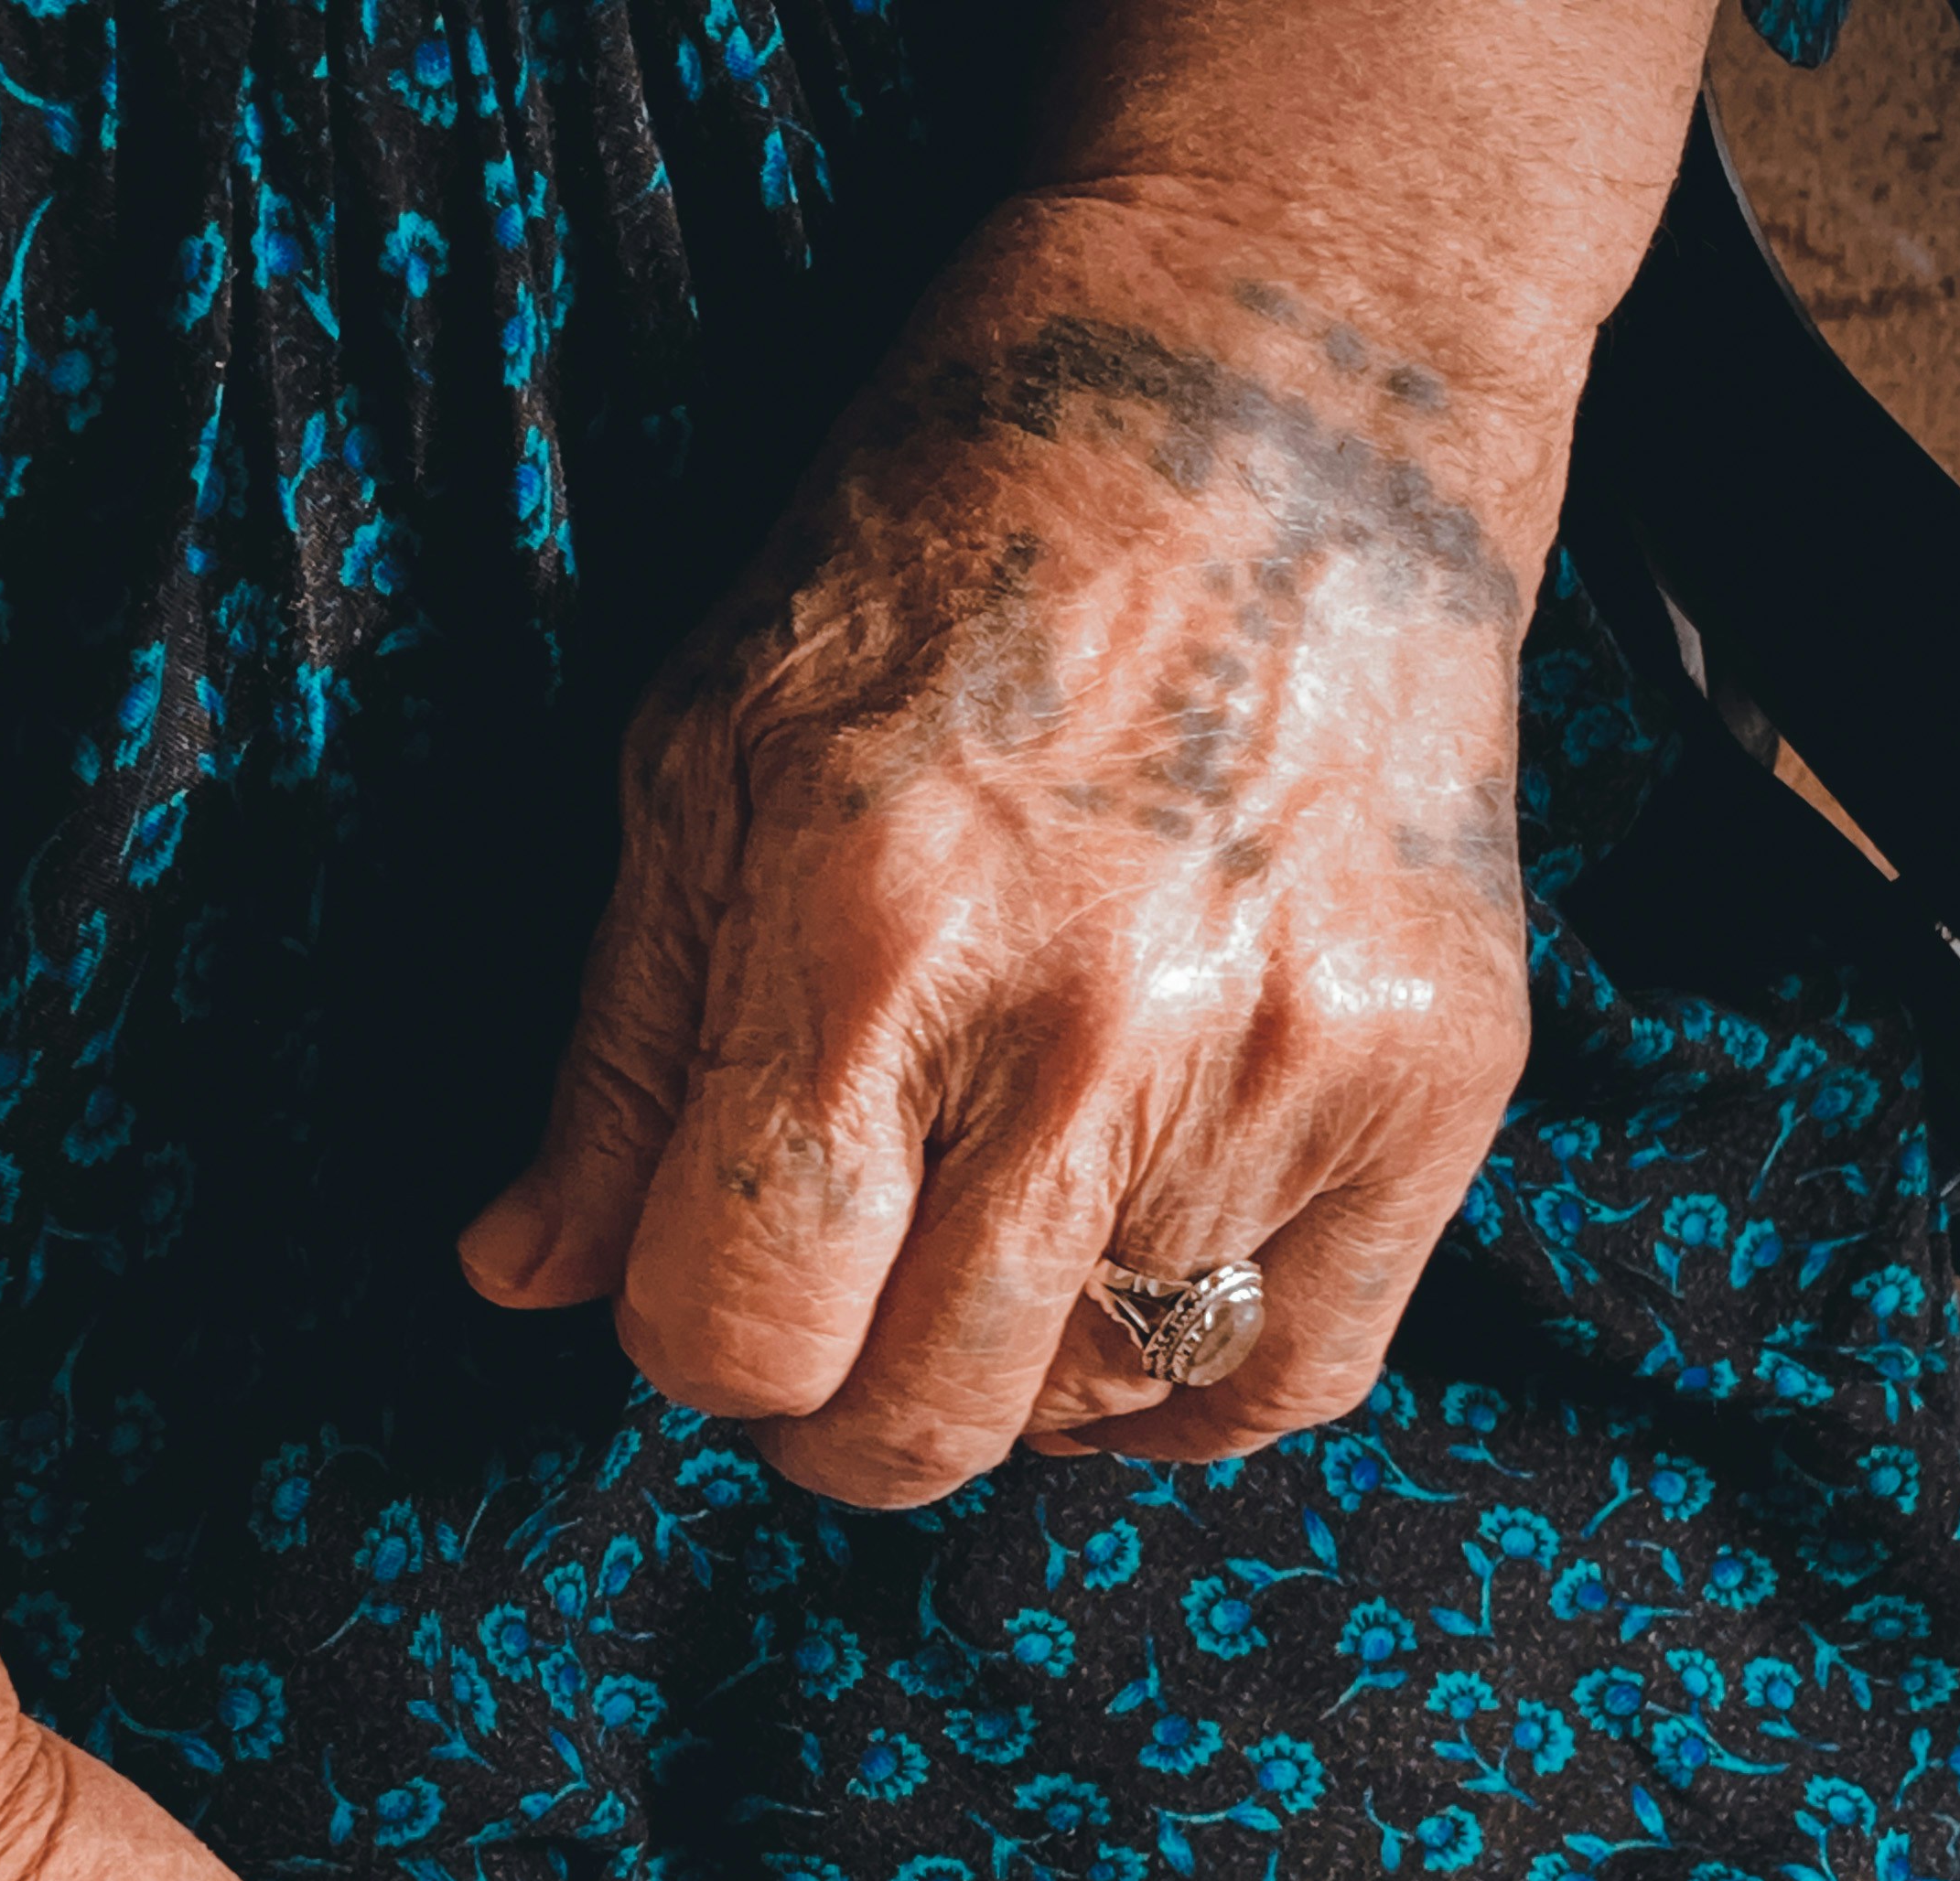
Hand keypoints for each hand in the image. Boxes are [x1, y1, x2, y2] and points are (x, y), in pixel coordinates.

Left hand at [460, 193, 1543, 1506]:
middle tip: (827, 1324)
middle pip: (917, 1420)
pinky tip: (1122, 1309)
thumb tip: (526, 1279)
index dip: (691, 1353)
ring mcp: (1279, 1065)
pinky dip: (1190, 1394)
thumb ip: (621, 1053)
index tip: (712, 1300)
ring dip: (1004, 1378)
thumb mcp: (706, 757)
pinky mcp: (1433, 1079)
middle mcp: (1085, 1027)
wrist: (1287, 381)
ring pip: (1095, 1405)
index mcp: (865, 939)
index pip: (738, 1324)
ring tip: (978, 1252)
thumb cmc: (956, 551)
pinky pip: (1294, 1377)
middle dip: (827, 1416)